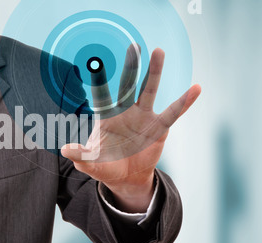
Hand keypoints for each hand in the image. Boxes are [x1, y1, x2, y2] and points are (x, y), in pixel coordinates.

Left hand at [61, 45, 200, 212]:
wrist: (125, 177)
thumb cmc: (104, 166)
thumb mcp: (91, 164)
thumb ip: (80, 156)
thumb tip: (65, 150)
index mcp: (106, 118)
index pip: (102, 97)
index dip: (99, 82)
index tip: (96, 63)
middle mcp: (125, 112)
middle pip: (127, 86)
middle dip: (130, 68)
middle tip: (133, 46)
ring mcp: (143, 117)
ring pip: (150, 91)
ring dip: (154, 72)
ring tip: (158, 51)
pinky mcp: (159, 127)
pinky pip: (173, 113)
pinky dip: (185, 102)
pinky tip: (196, 89)